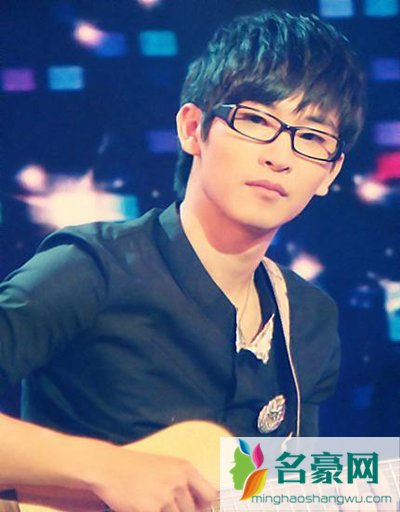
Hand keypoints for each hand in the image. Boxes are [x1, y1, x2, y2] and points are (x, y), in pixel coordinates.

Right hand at [89, 445, 216, 511]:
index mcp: (184, 468)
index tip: (196, 509)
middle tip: (161, 503)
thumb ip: (182, 484)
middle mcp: (178, 481)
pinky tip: (141, 506)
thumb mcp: (165, 467)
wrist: (108, 467)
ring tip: (149, 502)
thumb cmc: (135, 468)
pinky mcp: (150, 510)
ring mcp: (165, 496)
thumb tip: (202, 506)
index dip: (204, 507)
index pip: (210, 495)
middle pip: (192, 511)